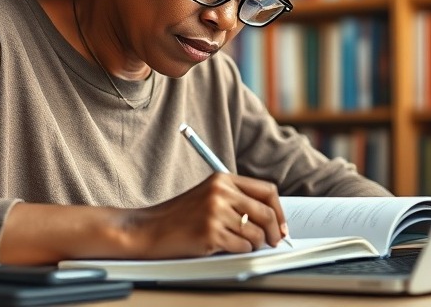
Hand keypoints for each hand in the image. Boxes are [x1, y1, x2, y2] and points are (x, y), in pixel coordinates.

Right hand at [124, 173, 288, 258]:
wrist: (149, 229)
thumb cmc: (179, 217)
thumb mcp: (208, 197)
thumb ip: (236, 200)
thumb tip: (272, 219)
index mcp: (222, 179)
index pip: (266, 191)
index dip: (279, 211)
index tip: (281, 225)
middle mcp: (221, 192)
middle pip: (266, 212)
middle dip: (275, 231)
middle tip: (273, 241)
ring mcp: (216, 212)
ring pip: (256, 233)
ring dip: (254, 244)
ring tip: (240, 244)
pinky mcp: (211, 232)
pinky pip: (242, 247)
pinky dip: (240, 251)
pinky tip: (225, 247)